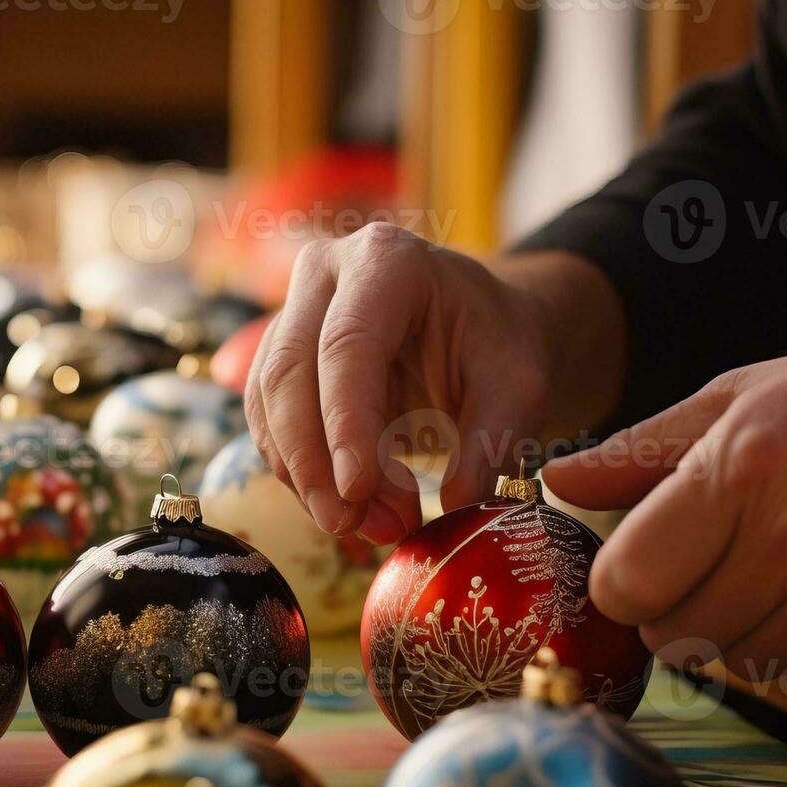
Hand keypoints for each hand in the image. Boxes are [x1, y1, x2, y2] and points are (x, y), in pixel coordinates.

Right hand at [245, 223, 624, 543]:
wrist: (477, 328)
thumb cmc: (497, 345)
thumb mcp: (518, 386)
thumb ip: (491, 442)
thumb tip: (456, 507)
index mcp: (387, 261)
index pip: (348, 345)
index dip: (345, 422)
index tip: (358, 490)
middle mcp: (325, 274)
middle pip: (289, 374)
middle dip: (314, 462)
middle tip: (354, 525)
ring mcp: (292, 312)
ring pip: (268, 404)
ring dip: (306, 478)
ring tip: (366, 526)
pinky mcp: (278, 357)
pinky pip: (268, 423)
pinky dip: (300, 475)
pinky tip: (345, 507)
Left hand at [544, 291, 786, 689]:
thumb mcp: (754, 391)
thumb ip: (646, 450)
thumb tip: (557, 483)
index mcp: (741, 469)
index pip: (628, 585)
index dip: (624, 586)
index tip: (644, 569)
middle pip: (680, 637)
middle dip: (682, 610)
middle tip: (724, 563)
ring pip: (747, 664)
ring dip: (752, 630)